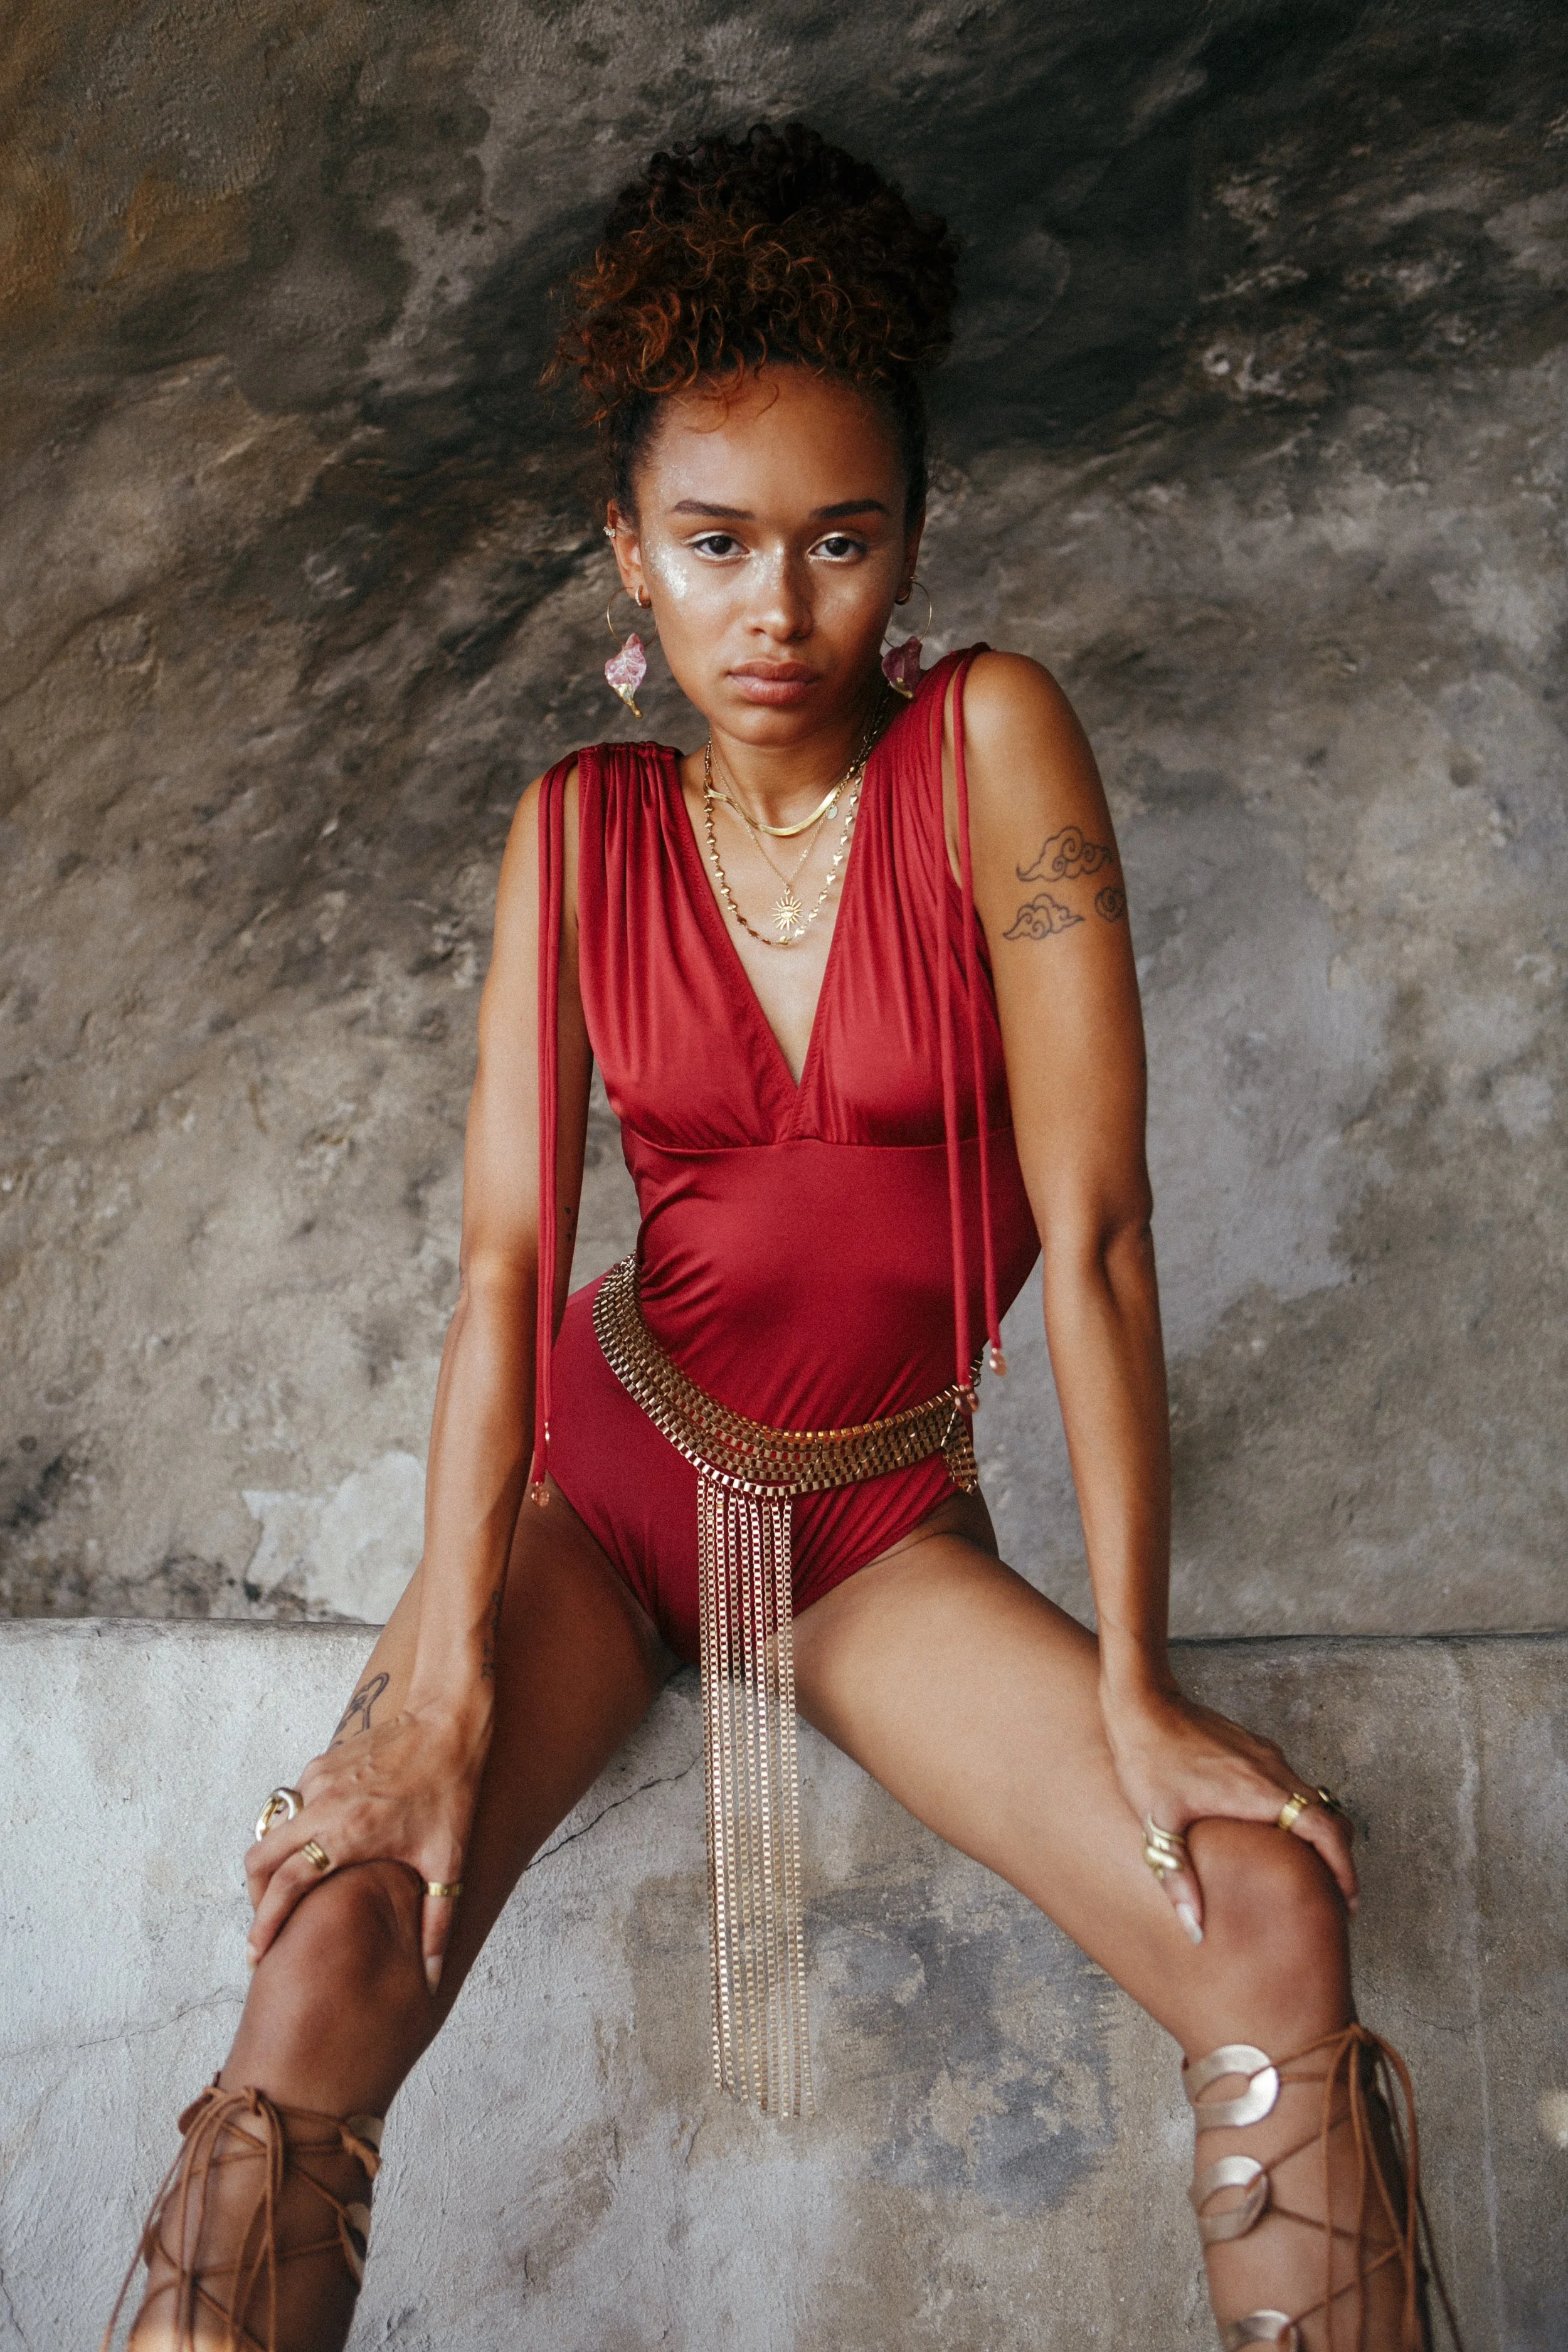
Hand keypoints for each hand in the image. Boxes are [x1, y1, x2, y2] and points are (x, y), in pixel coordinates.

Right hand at [244, 1696, 491, 1992]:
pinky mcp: (320, 1764)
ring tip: (293, 1890)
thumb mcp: (448, 1861)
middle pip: (260, 1859)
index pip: (286, 1886)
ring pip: (272, 1831)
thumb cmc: (450, 1790)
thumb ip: (437, 1922)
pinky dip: (295, 1831)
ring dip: (274, 1863)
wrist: (448, 1721)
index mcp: (348, 1834)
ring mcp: (317, 1781)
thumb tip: (434, 1977)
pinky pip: (294, 1806)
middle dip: (257, 1897)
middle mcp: (323, 1806)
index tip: (257, 1954)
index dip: (265, 1925)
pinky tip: (320, 1845)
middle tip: (270, 1922)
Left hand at [1102, 1681, 1356, 1942]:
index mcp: (1259, 1792)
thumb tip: (1194, 1928)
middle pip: (1330, 1818)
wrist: (1140, 1701)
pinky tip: (1275, 1836)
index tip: (1347, 1901)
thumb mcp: (1158, 1826)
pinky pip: (1291, 1786)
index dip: (1344, 1868)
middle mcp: (1273, 1771)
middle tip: (1334, 1899)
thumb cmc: (1147, 1759)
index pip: (1326, 1830)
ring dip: (1319, 1836)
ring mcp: (1266, 1756)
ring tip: (1308, 1873)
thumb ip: (1179, 1880)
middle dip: (1339, 1860)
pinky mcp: (1254, 1748)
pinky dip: (1298, 1814)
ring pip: (1312, 1800)